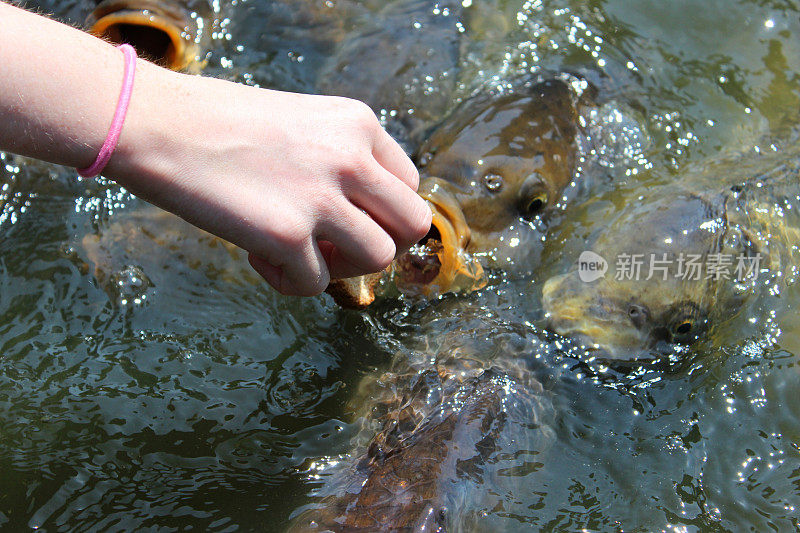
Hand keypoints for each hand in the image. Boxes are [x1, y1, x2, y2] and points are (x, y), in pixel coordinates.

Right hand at [108, 66, 431, 295]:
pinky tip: (256, 255)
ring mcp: (323, 196)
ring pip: (379, 259)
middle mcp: (352, 156)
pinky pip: (317, 285)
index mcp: (358, 124)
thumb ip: (343, 160)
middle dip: (379, 244)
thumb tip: (363, 217)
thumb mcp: (304, 124)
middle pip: (413, 225)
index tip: (345, 216)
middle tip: (335, 245)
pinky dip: (290, 281)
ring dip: (342, 267)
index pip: (410, 185)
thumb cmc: (220, 124)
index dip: (382, 212)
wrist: (156, 123)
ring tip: (299, 251)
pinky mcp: (288, 234)